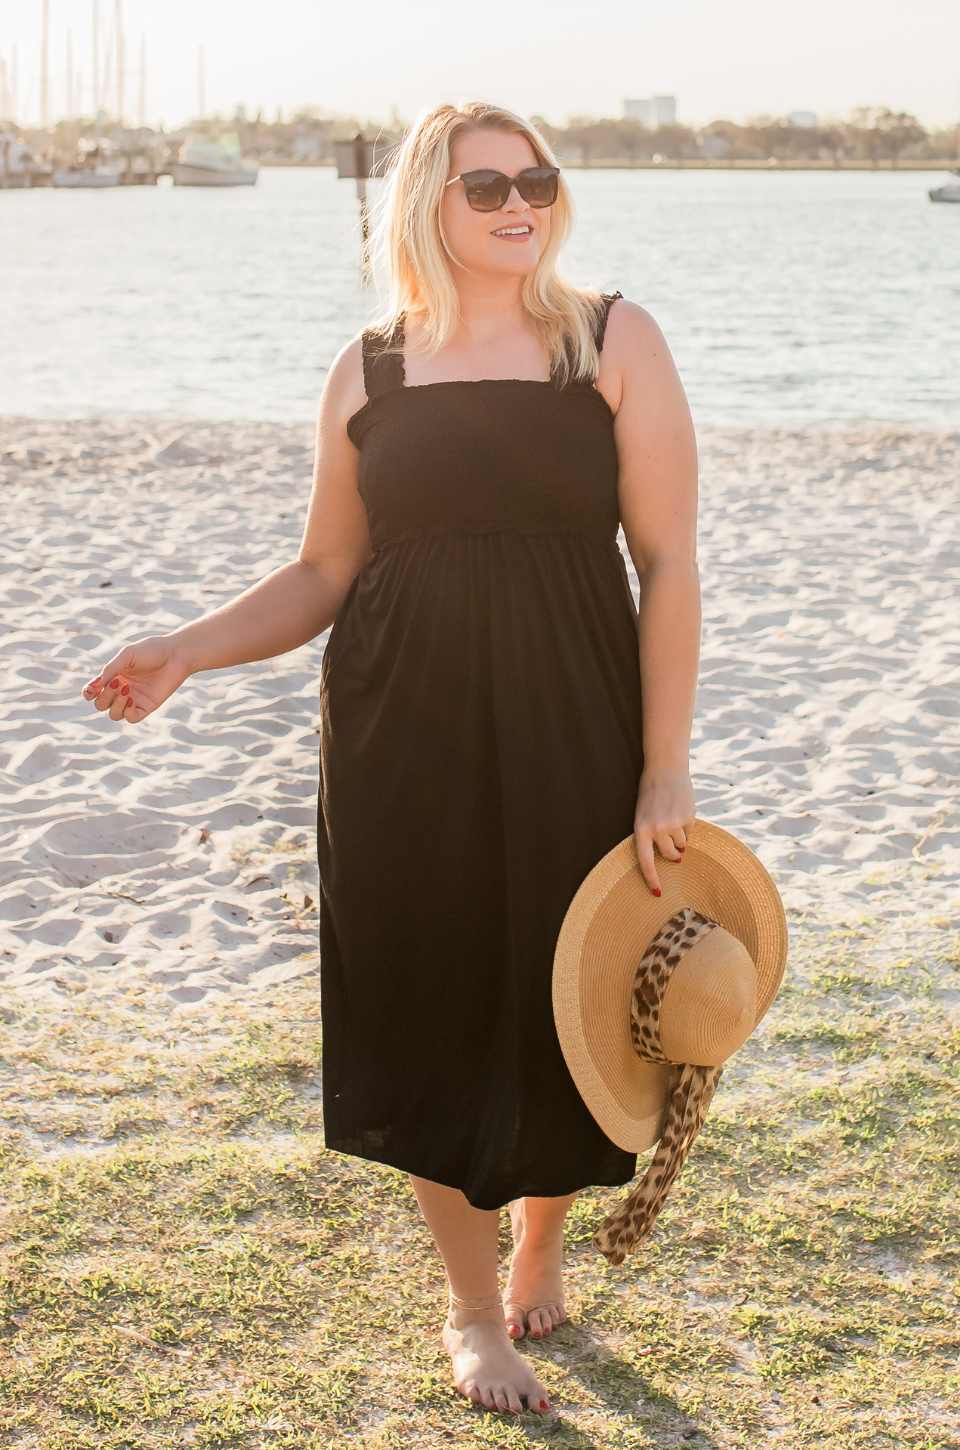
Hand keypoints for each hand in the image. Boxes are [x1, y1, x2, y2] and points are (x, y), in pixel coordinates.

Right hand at [80, 635, 192, 724]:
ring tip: (125, 689)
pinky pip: (132, 718)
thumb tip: (92, 686)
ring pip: (114, 714)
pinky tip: (131, 699)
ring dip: (115, 704)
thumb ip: (109, 670)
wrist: (176, 654)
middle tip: (117, 682)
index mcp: (113, 677)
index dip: (88, 693)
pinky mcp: (147, 706)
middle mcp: (121, 690)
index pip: (93, 692)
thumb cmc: (151, 651)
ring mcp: (134, 700)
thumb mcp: (126, 656)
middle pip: (101, 705)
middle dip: (104, 697)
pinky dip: (128, 712)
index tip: (92, 688)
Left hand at [633, 766, 695, 897]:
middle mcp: (656, 829)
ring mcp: (673, 824)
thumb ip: (652, 834)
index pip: (645, 861)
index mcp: (640, 829)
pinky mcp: (688, 817)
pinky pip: (690, 831)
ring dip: (681, 836)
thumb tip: (675, 855)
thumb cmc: (652, 792)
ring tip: (674, 816)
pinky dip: (688, 824)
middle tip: (676, 852)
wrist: (665, 768)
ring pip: (682, 843)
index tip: (658, 894)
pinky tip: (682, 809)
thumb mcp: (644, 814)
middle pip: (669, 854)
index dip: (652, 879)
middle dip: (674, 854)